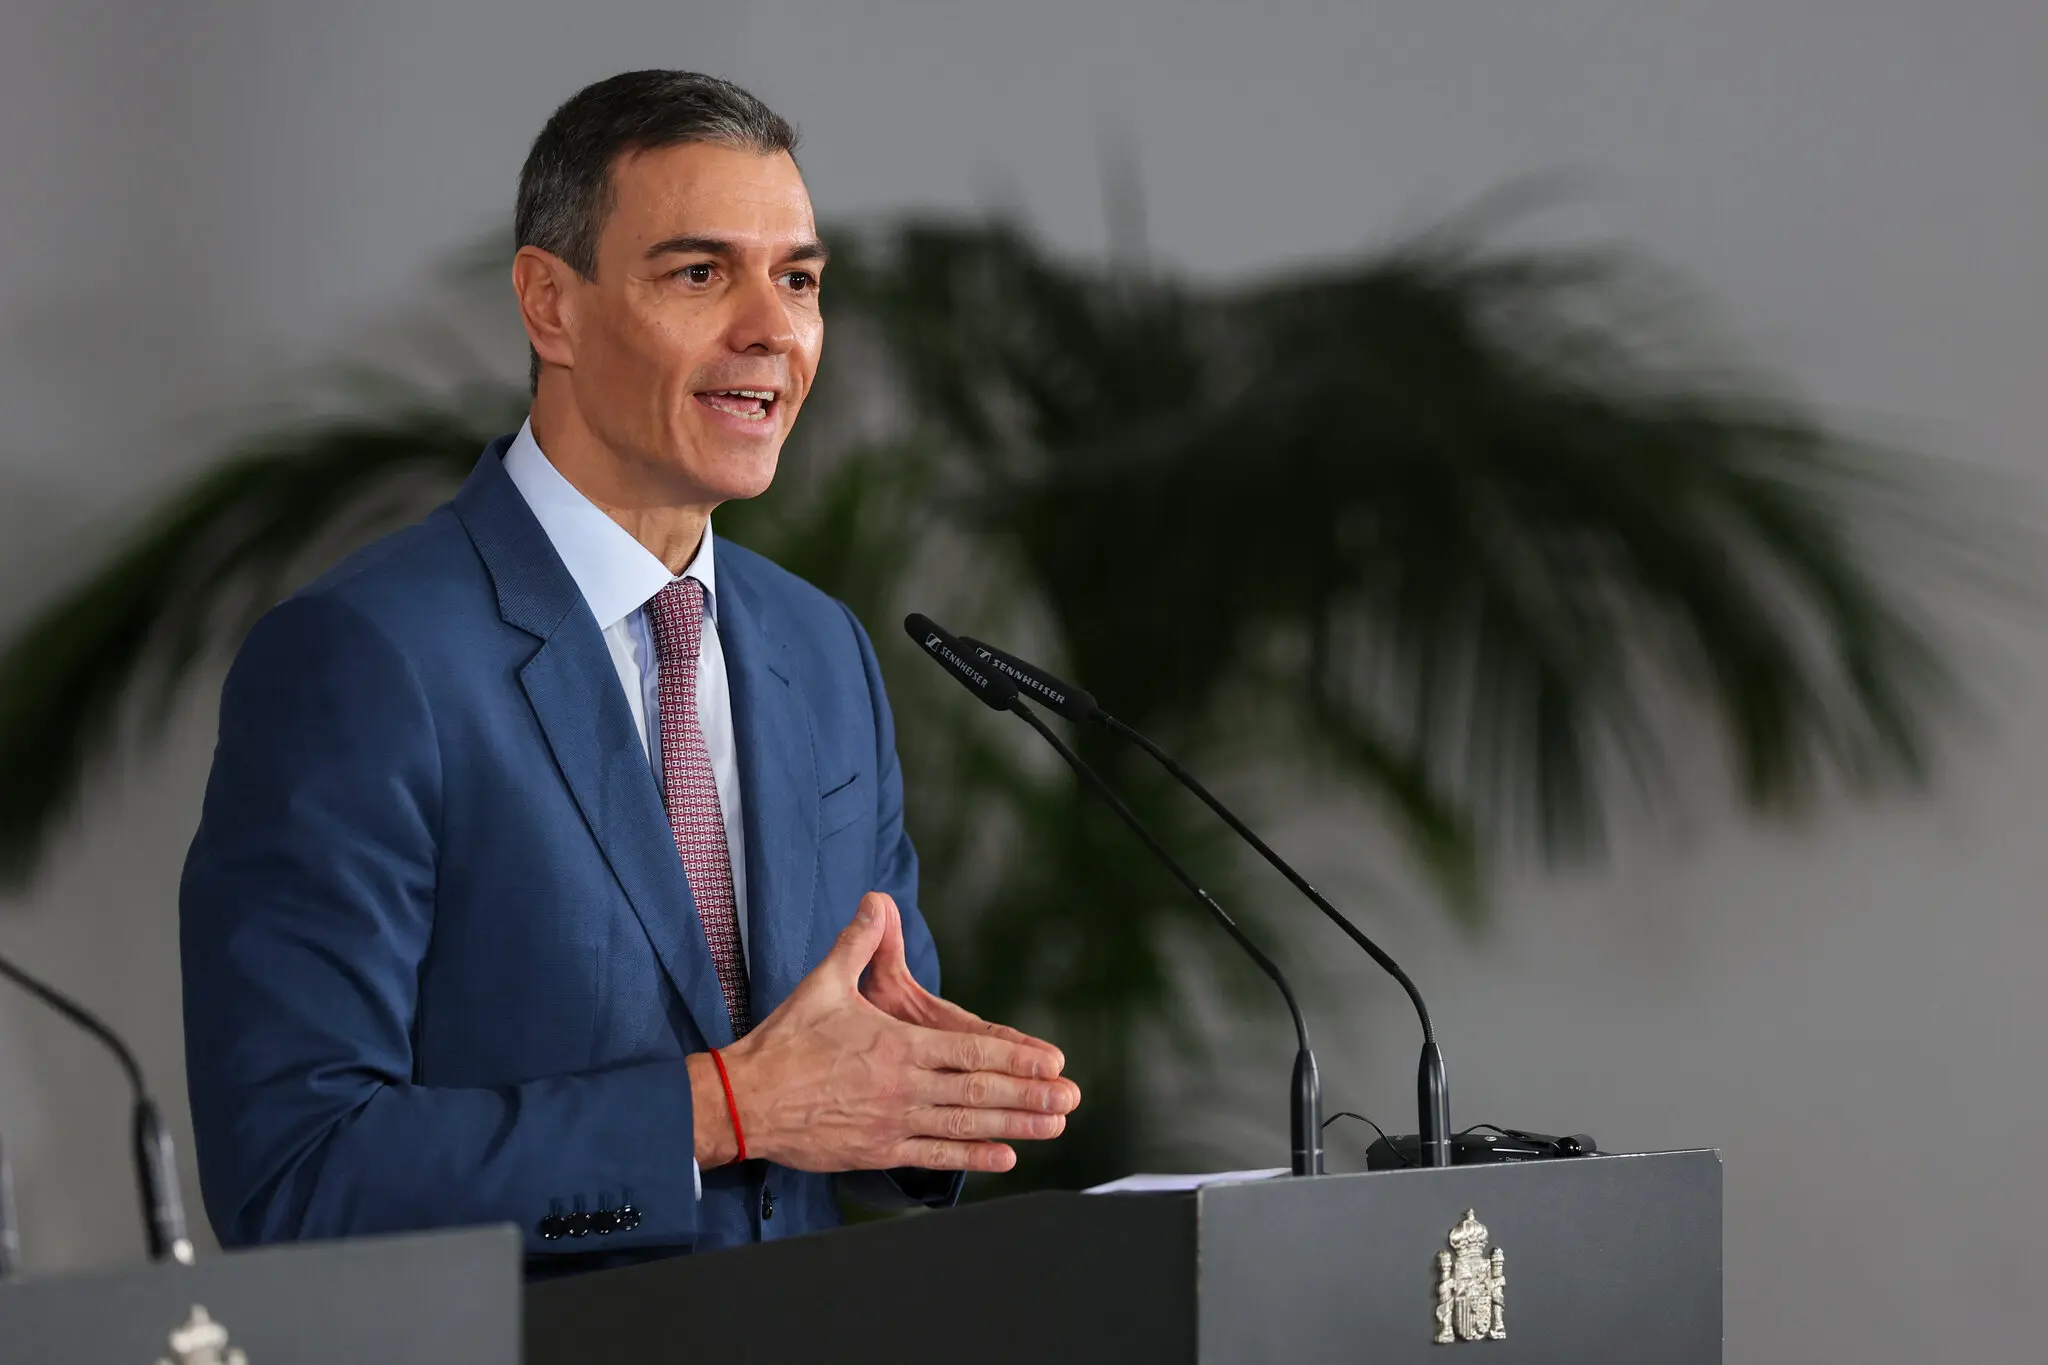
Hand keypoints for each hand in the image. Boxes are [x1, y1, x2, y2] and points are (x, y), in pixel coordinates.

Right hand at [696, 896, 1081, 1173]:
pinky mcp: (877, 1151)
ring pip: (965, 1125)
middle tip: (1069, 1100)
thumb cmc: (785, 1041)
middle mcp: (904, 1087)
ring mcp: (893, 1123)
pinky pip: (934, 1156)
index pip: (970, 1051)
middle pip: (979, 1091)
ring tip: (1052, 1128)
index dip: (1015, 1057)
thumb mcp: (824, 984)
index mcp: (898, 1044)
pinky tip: (1004, 1158)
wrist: (746, 1099)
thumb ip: (857, 944)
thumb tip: (875, 901)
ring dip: (1014, 1127)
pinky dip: (971, 1157)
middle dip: (1029, 1096)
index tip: (1051, 1063)